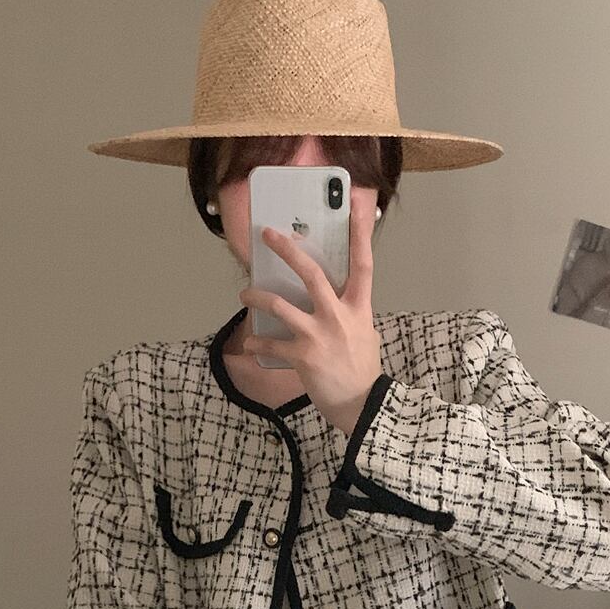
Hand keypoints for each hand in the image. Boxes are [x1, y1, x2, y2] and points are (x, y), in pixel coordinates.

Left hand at [238, 189, 382, 434]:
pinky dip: (257, 343)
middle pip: (311, 273)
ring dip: (257, 297)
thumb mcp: (364, 332)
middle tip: (268, 235)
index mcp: (359, 307)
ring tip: (245, 295)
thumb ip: (349, 311)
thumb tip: (330, 296)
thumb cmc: (362, 369)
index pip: (363, 263)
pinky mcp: (303, 356)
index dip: (359, 232)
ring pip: (280, 304)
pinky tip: (251, 344)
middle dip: (287, 251)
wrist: (362, 405)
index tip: (353, 203)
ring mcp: (320, 335)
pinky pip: (271, 343)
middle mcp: (339, 316)